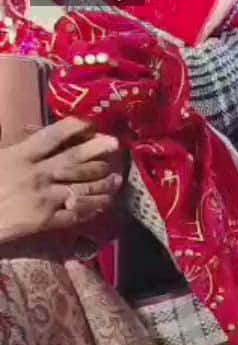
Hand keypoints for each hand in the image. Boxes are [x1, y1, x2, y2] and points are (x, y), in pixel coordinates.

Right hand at [0, 118, 121, 244]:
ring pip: (83, 186)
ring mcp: (43, 198)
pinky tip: (102, 204)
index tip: (89, 123)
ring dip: (103, 182)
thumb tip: (26, 139)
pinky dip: (93, 207)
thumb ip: (14, 150)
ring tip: (115, 178)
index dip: (73, 128)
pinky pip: (77, 213)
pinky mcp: (46, 221)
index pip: (51, 136)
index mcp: (18, 156)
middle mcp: (36, 174)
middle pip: (75, 159)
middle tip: (114, 144)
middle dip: (98, 151)